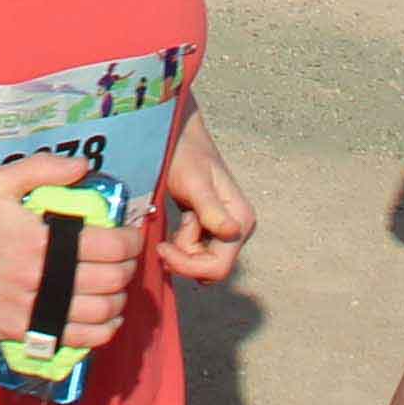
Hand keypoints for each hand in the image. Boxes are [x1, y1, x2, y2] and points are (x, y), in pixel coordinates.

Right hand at [0, 153, 148, 352]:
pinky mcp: (25, 333)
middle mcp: (43, 278)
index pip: (109, 246)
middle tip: (126, 260)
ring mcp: (34, 310)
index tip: (132, 236)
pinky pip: (78, 339)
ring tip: (117, 288)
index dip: (132, 242)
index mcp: (41, 240)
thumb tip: (84, 167)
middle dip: (128, 269)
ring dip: (119, 300)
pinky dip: (103, 332)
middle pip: (111, 280)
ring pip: (101, 314)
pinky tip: (107, 319)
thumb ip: (43, 169)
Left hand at [150, 117, 256, 284]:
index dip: (188, 265)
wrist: (176, 135)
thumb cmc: (184, 153)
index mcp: (240, 219)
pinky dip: (182, 243)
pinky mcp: (211, 227)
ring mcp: (225, 229)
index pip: (217, 266)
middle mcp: (238, 228)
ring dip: (183, 248)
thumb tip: (231, 232)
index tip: (163, 249)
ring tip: (179, 216)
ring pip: (201, 262)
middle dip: (184, 258)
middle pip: (210, 269)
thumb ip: (210, 209)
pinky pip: (196, 251)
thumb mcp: (194, 182)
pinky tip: (180, 220)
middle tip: (165, 239)